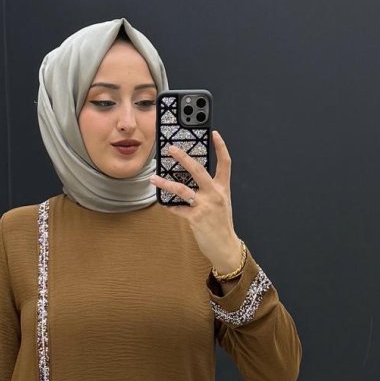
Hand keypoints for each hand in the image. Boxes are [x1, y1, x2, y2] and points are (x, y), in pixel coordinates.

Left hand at [149, 130, 241, 273]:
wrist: (225, 246)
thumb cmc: (221, 225)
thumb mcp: (221, 204)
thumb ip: (210, 191)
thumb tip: (192, 181)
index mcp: (222, 189)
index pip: (225, 163)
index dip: (221, 147)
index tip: (214, 134)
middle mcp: (215, 194)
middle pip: (198, 170)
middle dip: (183, 158)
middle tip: (171, 149)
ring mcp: (205, 206)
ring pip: (182, 189)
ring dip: (166, 184)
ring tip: (154, 178)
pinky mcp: (195, 219)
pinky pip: (178, 209)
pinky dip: (169, 206)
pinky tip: (162, 203)